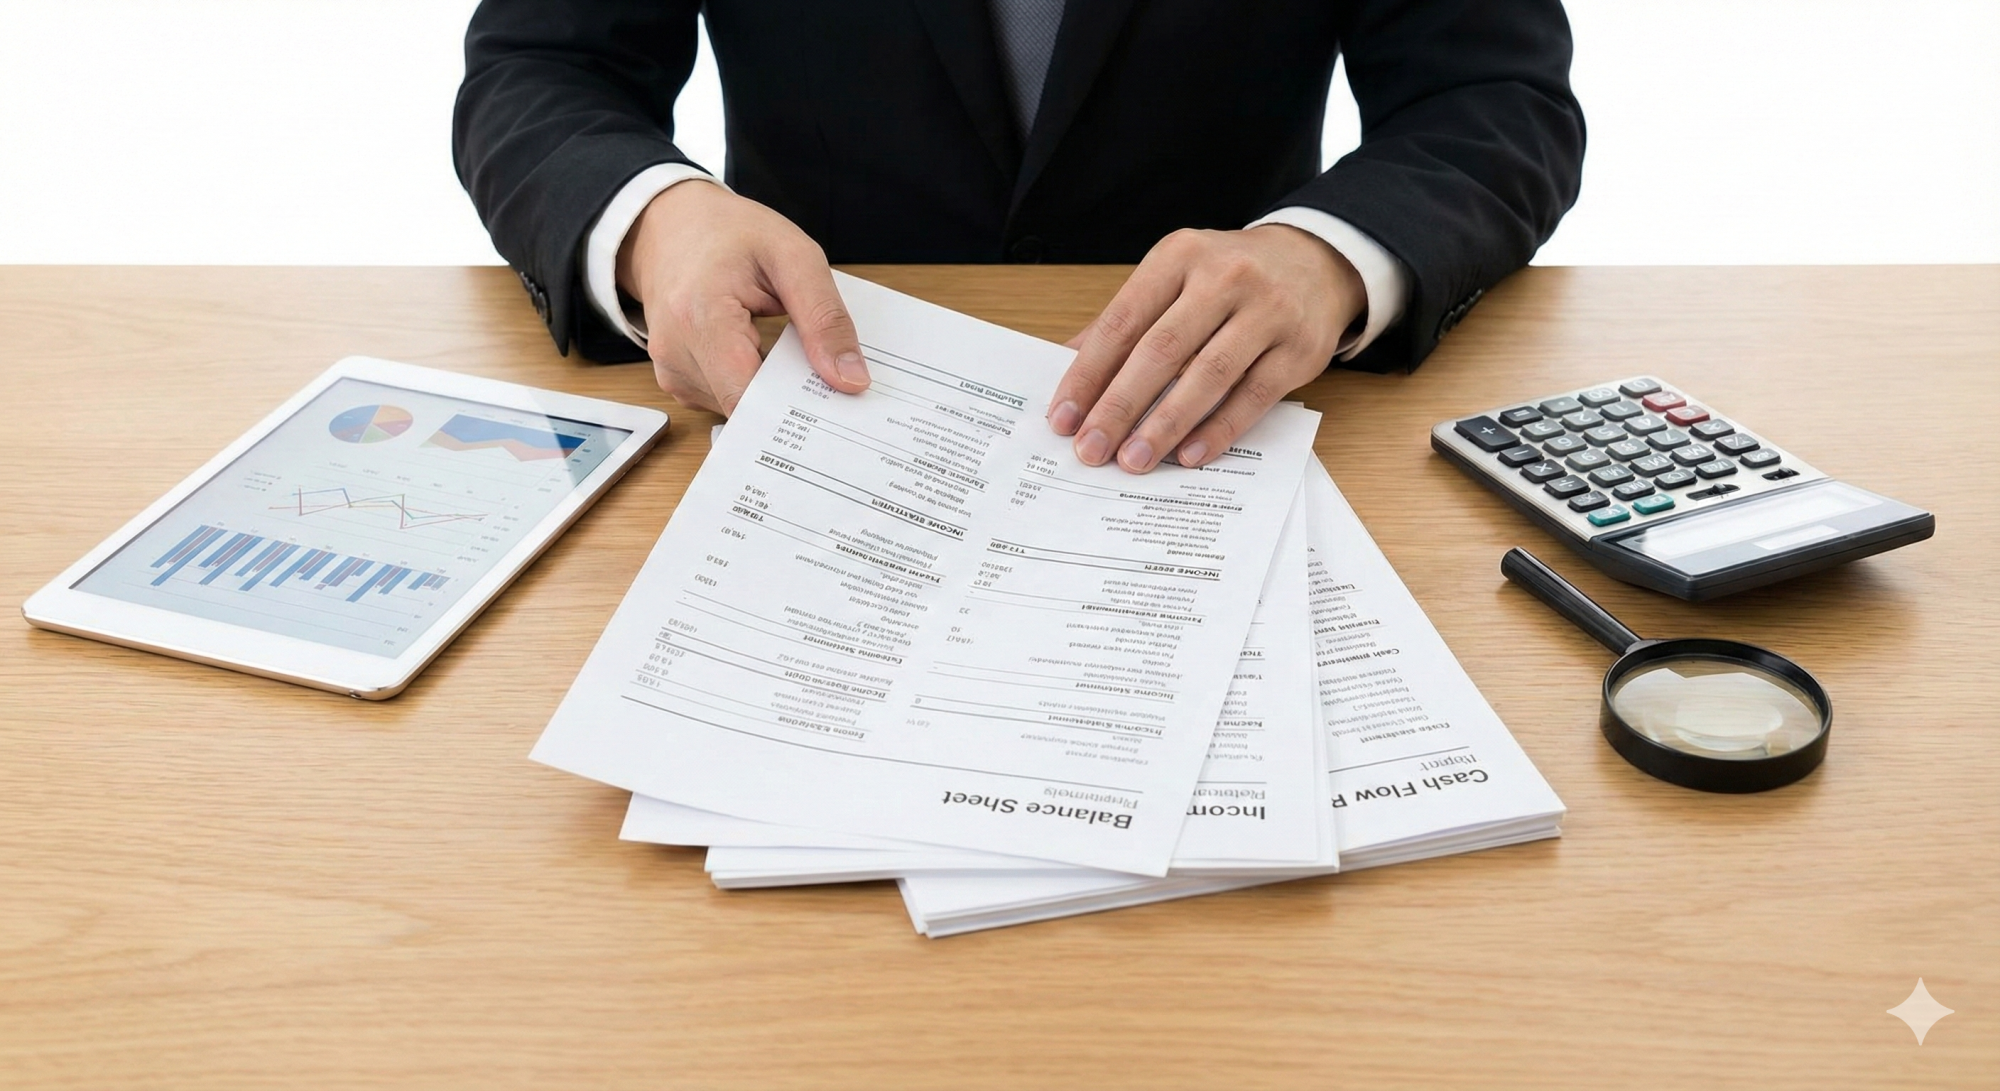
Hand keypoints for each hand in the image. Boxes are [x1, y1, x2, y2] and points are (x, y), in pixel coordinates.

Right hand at [617, 180, 868, 413]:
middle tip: (828, 374)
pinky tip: (764, 355)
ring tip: (787, 350)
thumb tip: (851, 381)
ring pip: (739, 408)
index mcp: (699, 316)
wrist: (672, 225)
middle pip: (747, 408)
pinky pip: (726, 400)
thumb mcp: (794, 256)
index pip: (748, 396)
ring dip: (773, 391)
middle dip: (792, 400)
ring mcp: (672, 371)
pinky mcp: (677, 381)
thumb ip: (825, 318)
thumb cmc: (730, 232)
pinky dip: (754, 385)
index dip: (796, 410)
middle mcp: (675, 353)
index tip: (839, 407)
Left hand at [1049, 225, 1364, 471]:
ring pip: (1207, 375)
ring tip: (1133, 460)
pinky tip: (1187, 455)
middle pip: (1161, 350)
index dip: (1088, 374)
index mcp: (1179, 256)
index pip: (1123, 321)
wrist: (1315, 261)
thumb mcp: (1175, 277)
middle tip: (1091, 449)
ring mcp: (1268, 312)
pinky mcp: (1300, 349)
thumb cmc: (1229, 277)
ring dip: (1164, 425)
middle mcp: (1225, 277)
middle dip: (1119, 406)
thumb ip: (1127, 320)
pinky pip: (1253, 397)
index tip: (1064, 418)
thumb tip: (1069, 366)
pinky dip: (1217, 430)